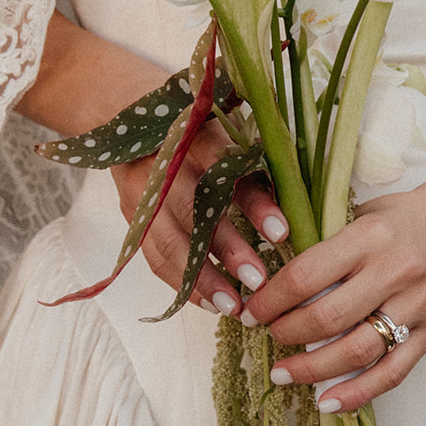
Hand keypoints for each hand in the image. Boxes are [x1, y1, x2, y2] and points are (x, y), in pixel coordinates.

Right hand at [111, 122, 288, 315]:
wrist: (126, 119)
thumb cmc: (193, 126)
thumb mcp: (224, 129)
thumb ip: (253, 160)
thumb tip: (299, 198)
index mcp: (191, 137)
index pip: (226, 172)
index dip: (253, 203)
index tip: (281, 232)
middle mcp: (161, 167)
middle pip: (192, 212)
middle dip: (226, 250)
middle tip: (258, 280)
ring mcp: (141, 196)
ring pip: (169, 243)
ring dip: (202, 278)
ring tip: (235, 306)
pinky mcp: (133, 219)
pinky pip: (155, 258)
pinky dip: (182, 284)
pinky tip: (210, 304)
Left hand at [234, 186, 425, 412]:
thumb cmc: (403, 217)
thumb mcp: (360, 214)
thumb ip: (324, 247)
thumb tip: (271, 282)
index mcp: (371, 237)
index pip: (307, 276)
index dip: (271, 301)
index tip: (251, 312)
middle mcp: (396, 271)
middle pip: (328, 318)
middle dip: (287, 334)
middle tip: (268, 336)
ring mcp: (418, 306)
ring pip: (357, 351)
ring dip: (312, 369)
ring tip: (284, 373)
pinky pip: (392, 373)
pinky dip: (357, 394)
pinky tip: (327, 402)